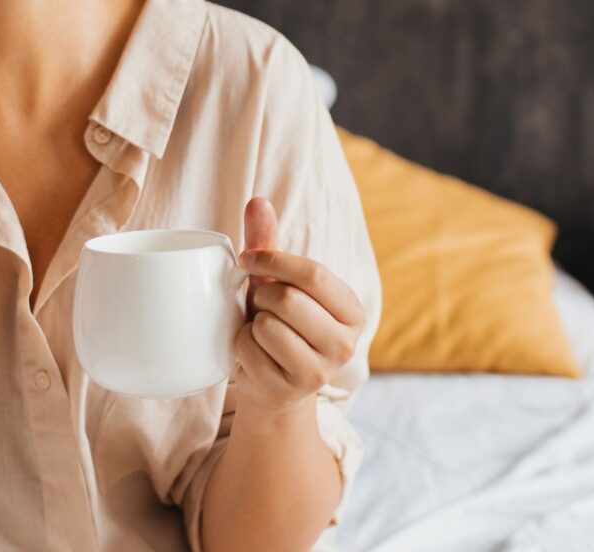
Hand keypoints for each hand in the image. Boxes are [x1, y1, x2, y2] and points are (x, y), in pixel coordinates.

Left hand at [232, 195, 365, 415]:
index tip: (247, 259)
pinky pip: (250, 352)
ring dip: (252, 325)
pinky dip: (241, 347)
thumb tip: (257, 201)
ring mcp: (320, 373)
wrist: (272, 384)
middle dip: (262, 297)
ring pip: (269, 327)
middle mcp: (345, 345)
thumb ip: (269, 243)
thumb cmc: (278, 322)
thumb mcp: (277, 282)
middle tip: (260, 306)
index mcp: (352, 311)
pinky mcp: (290, 392)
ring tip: (260, 332)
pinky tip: (253, 354)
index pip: (315, 274)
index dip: (274, 260)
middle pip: (289, 300)